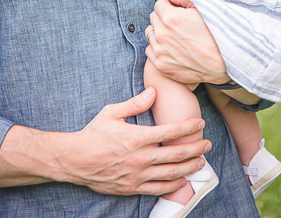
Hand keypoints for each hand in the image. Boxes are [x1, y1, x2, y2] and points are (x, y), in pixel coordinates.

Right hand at [0, 88, 209, 193]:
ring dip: (189, 168)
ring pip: (170, 173)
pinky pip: (157, 189)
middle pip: (176, 154)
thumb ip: (134, 103)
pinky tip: (182, 181)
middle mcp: (140, 157)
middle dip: (196, 149)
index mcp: (137, 137)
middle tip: (208, 145)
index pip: (171, 132)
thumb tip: (153, 92)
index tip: (200, 123)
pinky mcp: (130, 187)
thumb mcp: (111, 113)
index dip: (189, 127)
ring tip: (201, 162)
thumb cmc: (92, 134)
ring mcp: (136, 175)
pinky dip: (172, 186)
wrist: (72, 160)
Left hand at [147, 0, 230, 84]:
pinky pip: (150, 51)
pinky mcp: (161, 66)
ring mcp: (160, 51)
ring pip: (150, 35)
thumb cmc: (218, 34)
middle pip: (153, 18)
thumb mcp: (205, 10)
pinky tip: (174, 49)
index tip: (180, 12)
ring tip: (177, 38)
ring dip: (160, 33)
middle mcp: (162, 35)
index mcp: (171, 18)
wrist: (225, 63)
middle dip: (163, 18)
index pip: (159, 4)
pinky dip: (159, 49)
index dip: (170, 6)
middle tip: (180, 25)